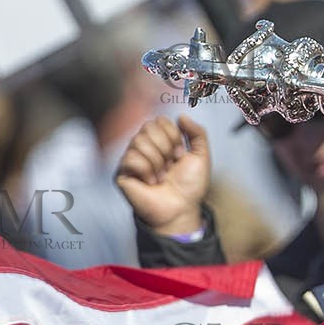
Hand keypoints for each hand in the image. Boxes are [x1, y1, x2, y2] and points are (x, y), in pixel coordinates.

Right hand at [115, 116, 210, 235]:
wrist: (182, 209)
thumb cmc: (190, 186)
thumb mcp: (201, 157)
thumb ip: (198, 133)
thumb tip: (182, 116)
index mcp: (160, 140)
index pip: (160, 120)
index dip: (173, 136)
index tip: (180, 156)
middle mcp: (143, 147)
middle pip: (148, 127)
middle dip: (166, 147)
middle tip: (171, 166)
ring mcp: (131, 159)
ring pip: (139, 141)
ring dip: (158, 161)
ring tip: (162, 176)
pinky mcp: (122, 172)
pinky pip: (131, 158)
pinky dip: (147, 171)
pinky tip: (151, 182)